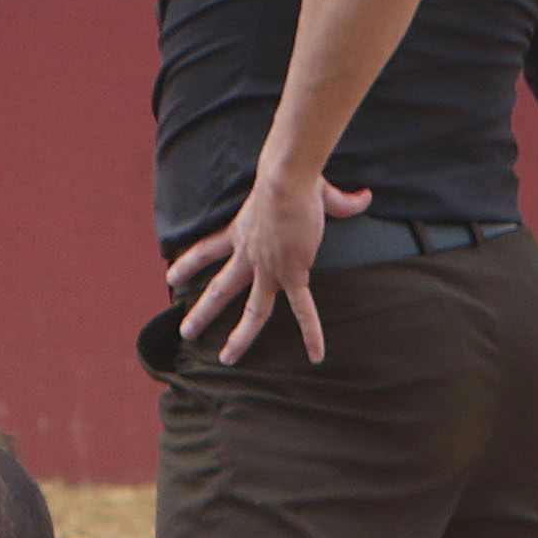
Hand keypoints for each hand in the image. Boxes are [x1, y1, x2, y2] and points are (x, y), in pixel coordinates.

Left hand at [169, 171, 372, 364]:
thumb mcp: (312, 189)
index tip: (171, 277)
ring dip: (239, 336)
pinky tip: (317, 355)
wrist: (285, 181)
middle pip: (221, 289)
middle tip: (186, 331)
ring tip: (226, 359)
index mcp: (242, 232)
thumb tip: (366, 196)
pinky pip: (302, 309)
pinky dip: (312, 332)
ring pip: (252, 310)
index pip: (208, 250)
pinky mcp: (290, 275)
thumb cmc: (294, 178)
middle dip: (202, 312)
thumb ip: (340, 199)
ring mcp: (268, 269)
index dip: (189, 264)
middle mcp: (250, 256)